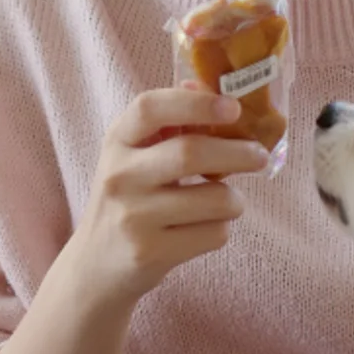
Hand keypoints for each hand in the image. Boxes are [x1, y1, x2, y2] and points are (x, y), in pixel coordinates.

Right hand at [58, 83, 273, 303]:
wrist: (94, 268)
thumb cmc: (127, 201)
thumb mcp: (133, 157)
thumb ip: (167, 122)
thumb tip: (208, 86)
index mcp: (116, 142)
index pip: (149, 108)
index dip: (195, 102)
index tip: (232, 107)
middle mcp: (119, 176)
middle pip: (190, 153)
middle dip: (238, 153)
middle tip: (259, 156)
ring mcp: (133, 217)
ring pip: (214, 199)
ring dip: (235, 200)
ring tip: (227, 202)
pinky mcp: (151, 252)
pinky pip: (213, 234)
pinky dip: (222, 229)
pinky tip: (205, 228)